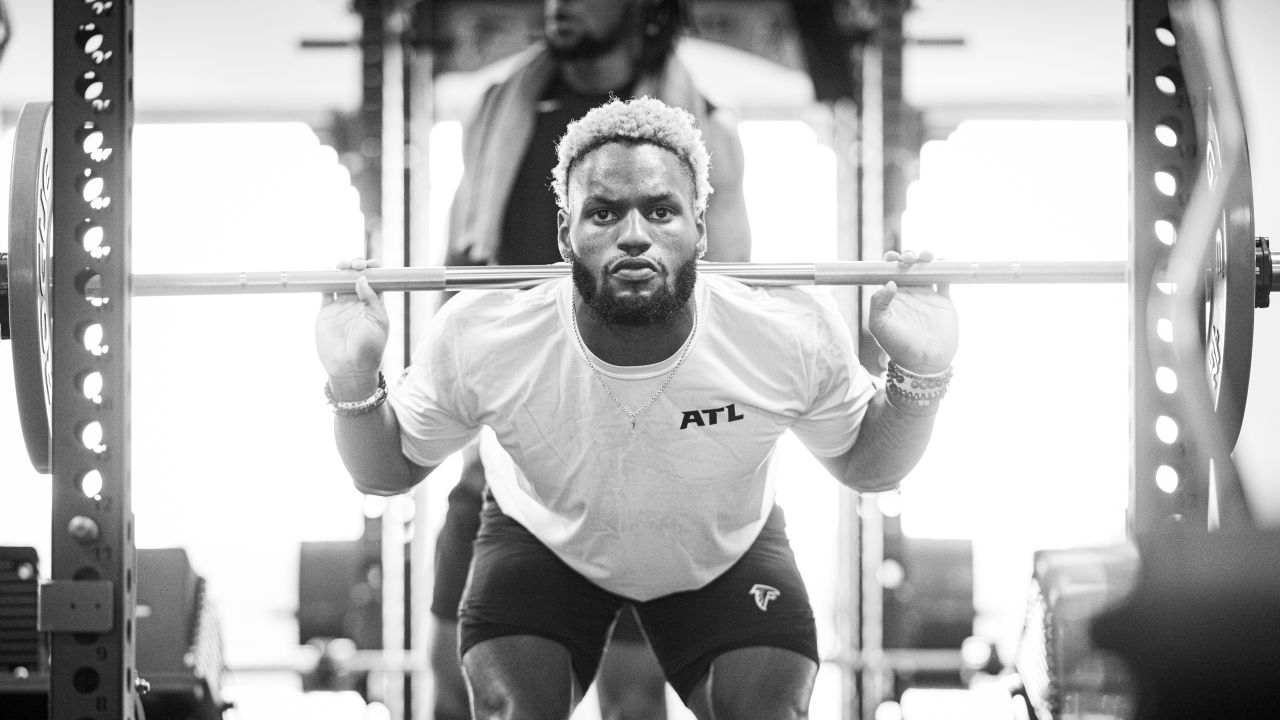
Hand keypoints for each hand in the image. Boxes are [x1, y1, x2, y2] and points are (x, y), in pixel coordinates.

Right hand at [315, 258, 389, 392]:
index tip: (371, 265)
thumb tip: (362, 278)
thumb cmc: (370, 348)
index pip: (375, 280)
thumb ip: (372, 299)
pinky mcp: (326, 311)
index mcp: (374, 303)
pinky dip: (324, 279)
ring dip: (340, 268)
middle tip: (355, 264)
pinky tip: (327, 273)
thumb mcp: (378, 322)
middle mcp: (358, 302)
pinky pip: (324, 290)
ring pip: (339, 279)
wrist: (350, 368)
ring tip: (341, 266)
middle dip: (356, 265)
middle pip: (356, 275)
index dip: (373, 269)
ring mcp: (341, 305)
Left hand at [867, 249, 958, 373]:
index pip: (888, 272)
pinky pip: (945, 280)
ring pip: (927, 269)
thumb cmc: (898, 346)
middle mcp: (908, 294)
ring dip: (926, 258)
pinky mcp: (943, 302)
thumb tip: (889, 282)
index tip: (892, 258)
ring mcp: (927, 296)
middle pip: (909, 266)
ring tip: (926, 257)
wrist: (925, 362)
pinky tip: (942, 262)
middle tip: (910, 259)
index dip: (890, 261)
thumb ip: (878, 303)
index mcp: (892, 297)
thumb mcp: (880, 326)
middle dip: (909, 256)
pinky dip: (945, 268)